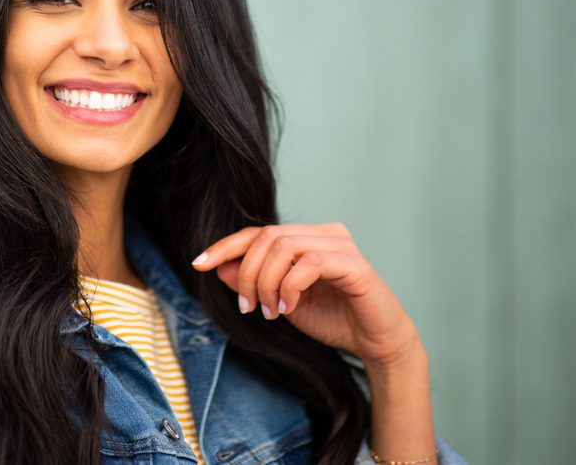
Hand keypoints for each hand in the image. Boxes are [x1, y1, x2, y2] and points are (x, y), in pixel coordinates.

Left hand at [191, 222, 419, 366]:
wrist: (376, 343)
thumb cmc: (333, 320)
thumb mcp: (280, 302)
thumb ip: (254, 283)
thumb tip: (220, 268)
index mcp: (306, 238)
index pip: (258, 232)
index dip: (225, 246)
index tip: (199, 263)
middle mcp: (324, 233)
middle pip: (266, 236)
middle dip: (247, 273)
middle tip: (249, 307)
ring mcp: (341, 245)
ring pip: (284, 246)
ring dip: (266, 282)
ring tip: (270, 311)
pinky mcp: (355, 264)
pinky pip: (310, 263)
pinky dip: (290, 286)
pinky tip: (288, 308)